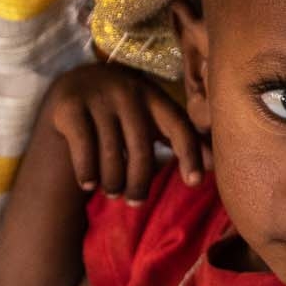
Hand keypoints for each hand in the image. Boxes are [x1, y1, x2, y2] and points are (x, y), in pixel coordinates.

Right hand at [41, 63, 206, 200]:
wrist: (76, 83)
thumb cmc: (124, 112)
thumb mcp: (154, 118)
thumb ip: (181, 139)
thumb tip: (215, 166)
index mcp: (154, 96)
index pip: (179, 127)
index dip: (190, 155)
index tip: (194, 183)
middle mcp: (128, 93)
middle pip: (141, 149)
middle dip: (139, 183)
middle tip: (135, 202)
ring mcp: (98, 97)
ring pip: (111, 153)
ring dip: (113, 182)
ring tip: (112, 192)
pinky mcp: (70, 105)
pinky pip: (83, 147)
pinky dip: (87, 172)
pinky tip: (88, 185)